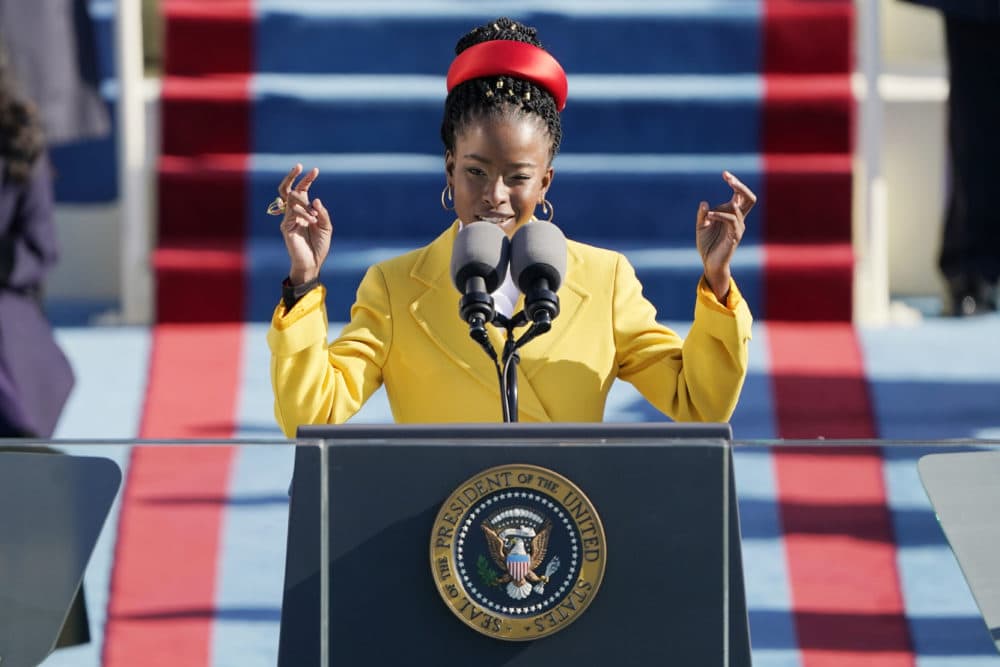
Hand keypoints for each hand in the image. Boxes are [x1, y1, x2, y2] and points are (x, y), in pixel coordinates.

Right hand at [278, 163, 332, 283]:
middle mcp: (295, 212)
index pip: (302, 190)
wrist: (313, 262)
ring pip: (291, 200)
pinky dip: (304, 214)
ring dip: (305, 205)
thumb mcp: (326, 226)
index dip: (307, 179)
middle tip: (298, 166)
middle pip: (287, 189)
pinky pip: (293, 213)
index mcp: (305, 210)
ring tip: (315, 218)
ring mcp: (289, 219)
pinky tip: (312, 222)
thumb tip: (315, 199)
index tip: (315, 170)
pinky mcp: (286, 227)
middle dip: (291, 176)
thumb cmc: (319, 245)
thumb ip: (322, 213)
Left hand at [696, 170, 755, 301]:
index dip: (735, 182)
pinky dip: (720, 216)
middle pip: (749, 198)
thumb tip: (704, 202)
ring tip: (708, 213)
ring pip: (740, 209)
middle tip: (729, 179)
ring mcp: (738, 227)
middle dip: (741, 186)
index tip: (725, 174)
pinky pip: (731, 221)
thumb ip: (702, 214)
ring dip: (724, 205)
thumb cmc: (707, 244)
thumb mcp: (701, 226)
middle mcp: (738, 218)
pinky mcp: (735, 236)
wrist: (710, 263)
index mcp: (731, 213)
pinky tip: (709, 216)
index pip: (739, 194)